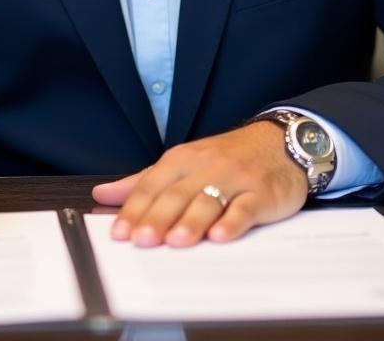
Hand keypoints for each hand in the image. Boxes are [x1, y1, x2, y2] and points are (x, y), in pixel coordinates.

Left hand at [91, 122, 306, 246]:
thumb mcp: (183, 162)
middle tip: (143, 241)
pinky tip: (220, 236)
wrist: (280, 143)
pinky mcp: (262, 193)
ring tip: (177, 241)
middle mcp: (207, 166)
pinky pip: (246, 207)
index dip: (134, 209)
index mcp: (183, 158)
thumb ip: (144, 181)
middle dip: (158, 218)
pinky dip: (232, 222)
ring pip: (209, 200)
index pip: (152, 184)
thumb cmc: (227, 158)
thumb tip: (103, 194)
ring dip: (192, 221)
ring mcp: (235, 178)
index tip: (120, 233)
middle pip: (177, 194)